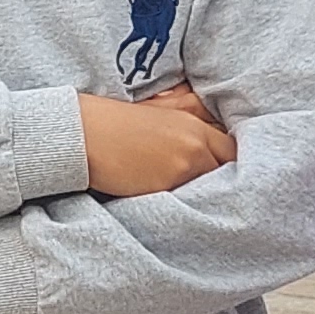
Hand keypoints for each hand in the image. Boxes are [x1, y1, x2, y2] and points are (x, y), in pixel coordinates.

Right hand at [78, 86, 235, 198]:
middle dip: (217, 178)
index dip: (228, 162)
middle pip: (225, 171)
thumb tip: (205, 137)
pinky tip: (163, 197)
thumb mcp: (156, 112)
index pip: (231, 149)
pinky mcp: (165, 187)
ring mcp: (181, 167)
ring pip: (206, 188)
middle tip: (202, 184)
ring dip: (198, 191)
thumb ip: (186, 123)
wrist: (82, 134)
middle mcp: (194, 144)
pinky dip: (179, 201)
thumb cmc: (113, 123)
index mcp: (193, 124)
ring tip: (181, 192)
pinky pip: (184, 200)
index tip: (219, 169)